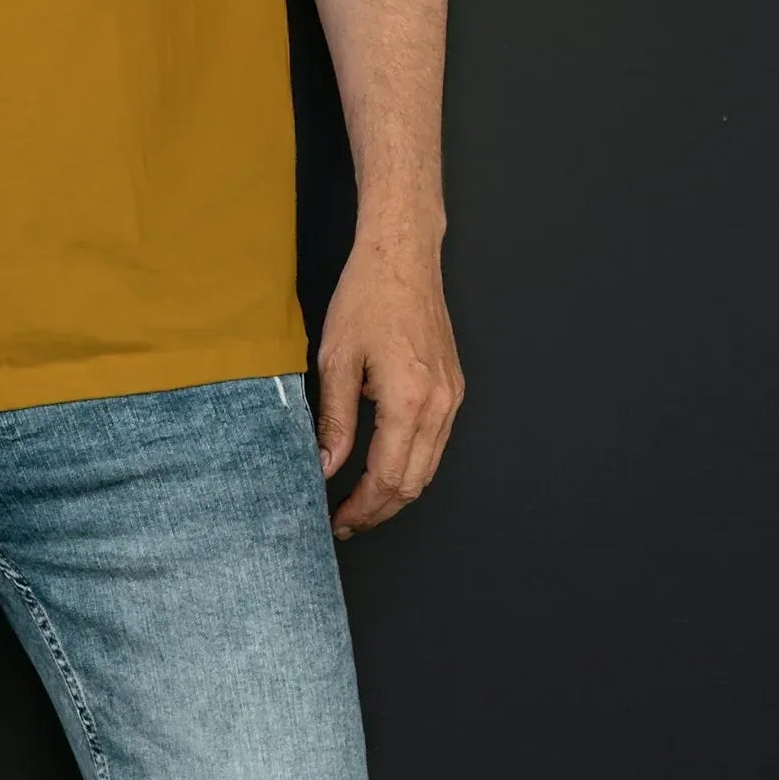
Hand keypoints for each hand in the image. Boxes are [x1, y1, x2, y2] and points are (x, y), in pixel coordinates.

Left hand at [315, 237, 463, 538]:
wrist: (404, 257)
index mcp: (409, 401)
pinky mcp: (454, 388)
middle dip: (379, 510)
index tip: (336, 521)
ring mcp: (452, 398)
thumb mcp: (336, 359)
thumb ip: (334, 420)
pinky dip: (411, 463)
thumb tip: (325, 465)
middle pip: (414, 483)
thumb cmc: (367, 298)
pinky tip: (381, 464)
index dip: (362, 508)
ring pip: (429, 467)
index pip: (387, 477)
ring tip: (360, 502)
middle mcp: (440, 406)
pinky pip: (436, 442)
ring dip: (396, 491)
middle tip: (345, 522)